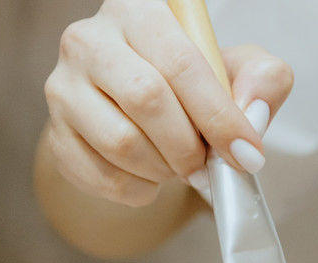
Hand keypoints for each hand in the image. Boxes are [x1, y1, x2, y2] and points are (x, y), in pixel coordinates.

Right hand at [43, 0, 293, 205]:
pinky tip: (150, 177)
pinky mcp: (55, 134)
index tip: (247, 155)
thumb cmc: (192, 86)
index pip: (180, 63)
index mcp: (138, 10)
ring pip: (120, 142)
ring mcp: (63, 87)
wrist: (138, 113)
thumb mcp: (236, 71)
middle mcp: (89, 40)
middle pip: (146, 99)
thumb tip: (254, 111)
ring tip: (177, 166)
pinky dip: (138, 190)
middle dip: (189, 146)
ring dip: (164, 169)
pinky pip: (101, 176)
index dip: (219, 116)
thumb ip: (262, 79)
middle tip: (207, 165)